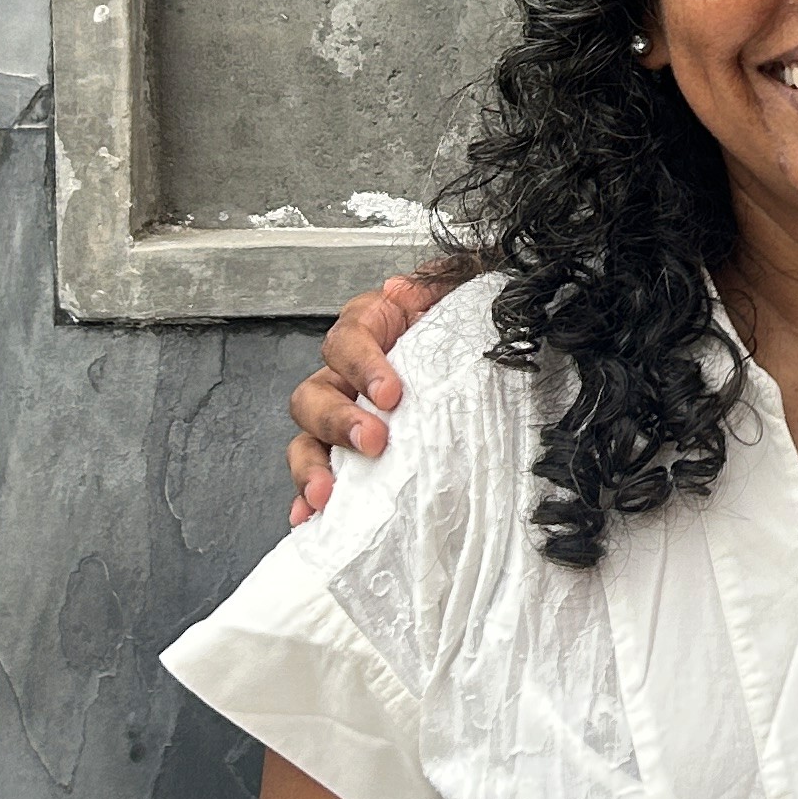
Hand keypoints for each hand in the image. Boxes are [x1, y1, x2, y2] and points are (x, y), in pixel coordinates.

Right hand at [287, 273, 447, 523]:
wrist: (490, 351)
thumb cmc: (468, 322)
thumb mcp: (462, 289)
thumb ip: (440, 281)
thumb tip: (408, 288)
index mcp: (373, 326)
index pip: (349, 338)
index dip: (363, 365)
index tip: (392, 392)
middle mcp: (349, 373)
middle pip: (314, 393)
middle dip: (338, 421)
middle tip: (373, 440)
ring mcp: (347, 414)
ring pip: (307, 437)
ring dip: (313, 466)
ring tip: (327, 493)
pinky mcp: (354, 452)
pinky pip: (322, 473)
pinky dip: (310, 496)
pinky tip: (311, 518)